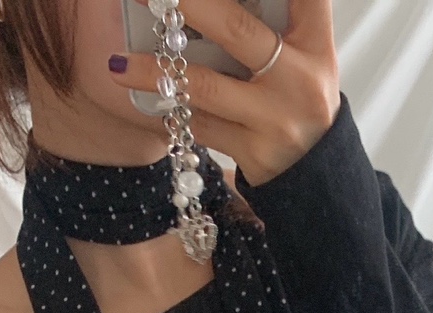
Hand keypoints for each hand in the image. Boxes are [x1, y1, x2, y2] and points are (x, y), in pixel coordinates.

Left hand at [111, 0, 339, 185]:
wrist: (314, 175)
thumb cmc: (298, 98)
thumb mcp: (304, 56)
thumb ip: (275, 20)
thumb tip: (205, 8)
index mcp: (315, 44)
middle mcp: (300, 80)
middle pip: (236, 30)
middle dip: (188, 5)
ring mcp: (276, 120)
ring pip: (205, 87)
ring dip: (155, 72)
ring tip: (117, 62)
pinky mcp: (254, 153)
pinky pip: (200, 126)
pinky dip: (168, 108)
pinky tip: (138, 94)